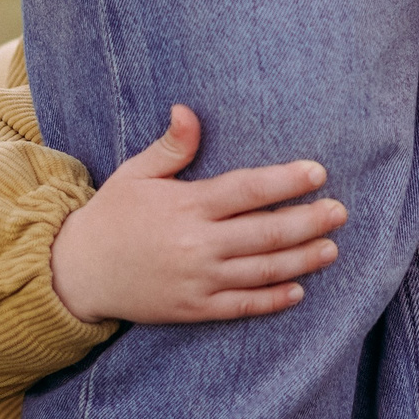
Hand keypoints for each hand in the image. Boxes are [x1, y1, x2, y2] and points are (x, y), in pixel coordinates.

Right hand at [48, 106, 347, 323]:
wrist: (78, 272)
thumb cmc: (112, 215)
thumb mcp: (137, 173)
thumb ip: (171, 146)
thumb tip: (188, 109)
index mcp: (187, 205)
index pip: (248, 190)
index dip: (286, 181)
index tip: (318, 172)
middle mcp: (197, 244)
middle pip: (266, 233)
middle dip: (308, 222)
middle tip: (340, 212)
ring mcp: (198, 280)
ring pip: (262, 271)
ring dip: (302, 260)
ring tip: (331, 249)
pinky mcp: (194, 309)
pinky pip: (242, 306)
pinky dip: (272, 300)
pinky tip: (298, 291)